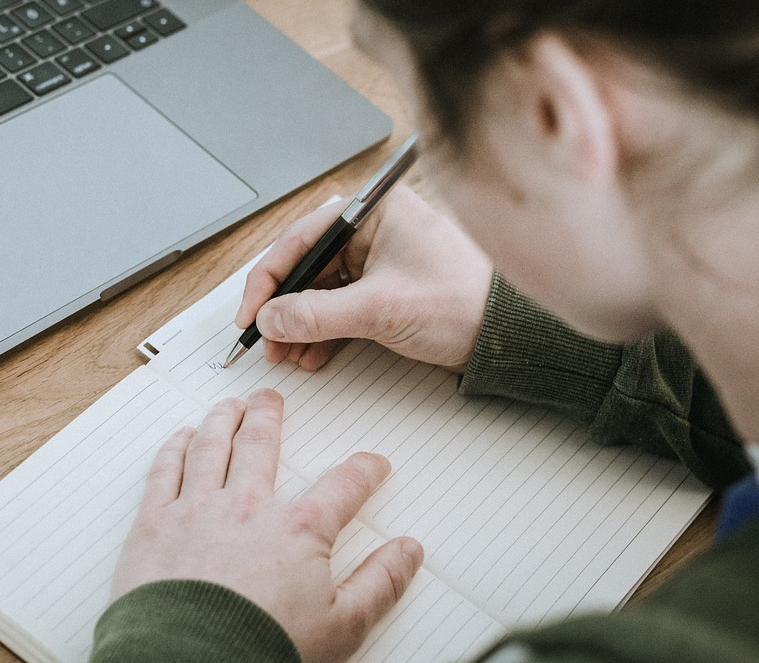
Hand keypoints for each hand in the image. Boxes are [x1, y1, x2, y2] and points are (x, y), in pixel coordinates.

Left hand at [111, 389, 423, 662]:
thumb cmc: (262, 654)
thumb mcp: (342, 627)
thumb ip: (379, 583)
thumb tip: (408, 551)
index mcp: (297, 531)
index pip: (342, 486)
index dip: (363, 471)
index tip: (372, 464)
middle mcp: (247, 508)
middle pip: (261, 446)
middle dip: (269, 417)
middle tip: (270, 399)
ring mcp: (196, 511)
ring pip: (211, 447)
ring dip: (222, 419)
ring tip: (228, 405)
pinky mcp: (154, 526)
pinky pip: (164, 471)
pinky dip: (174, 448)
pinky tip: (181, 438)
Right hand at [237, 184, 493, 371]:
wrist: (506, 334)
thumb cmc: (463, 301)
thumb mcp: (379, 309)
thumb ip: (317, 314)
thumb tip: (271, 319)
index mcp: (372, 212)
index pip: (300, 239)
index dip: (268, 280)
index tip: (252, 314)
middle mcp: (372, 230)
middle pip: (306, 266)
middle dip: (283, 308)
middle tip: (267, 340)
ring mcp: (378, 260)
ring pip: (320, 291)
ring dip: (300, 325)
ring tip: (288, 353)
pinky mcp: (385, 288)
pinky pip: (340, 307)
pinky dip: (322, 332)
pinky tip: (312, 354)